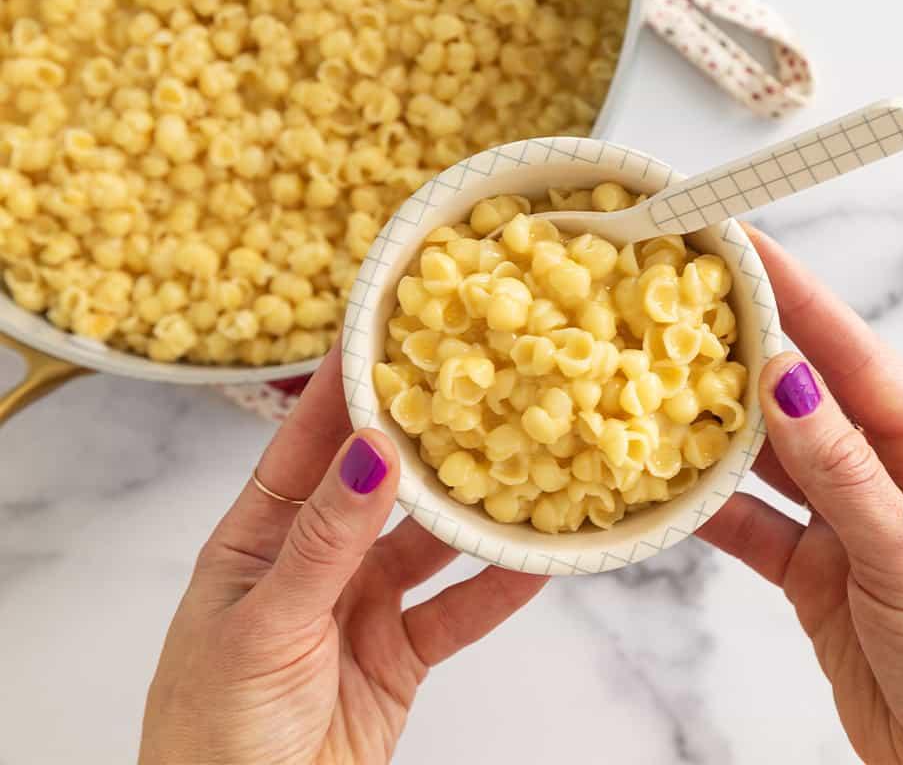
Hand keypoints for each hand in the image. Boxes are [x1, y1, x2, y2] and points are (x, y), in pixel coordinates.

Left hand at [140, 350, 546, 764]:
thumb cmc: (215, 729)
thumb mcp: (264, 624)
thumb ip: (324, 541)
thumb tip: (370, 451)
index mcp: (257, 542)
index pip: (305, 447)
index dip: (342, 390)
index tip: (383, 330)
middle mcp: (314, 563)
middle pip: (380, 487)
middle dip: (424, 441)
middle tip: (475, 384)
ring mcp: (360, 608)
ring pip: (429, 545)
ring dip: (471, 514)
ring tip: (524, 464)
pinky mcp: (400, 655)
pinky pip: (457, 612)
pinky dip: (497, 589)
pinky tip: (535, 560)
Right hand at [699, 227, 902, 763]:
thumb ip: (843, 470)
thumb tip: (788, 379)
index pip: (856, 356)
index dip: (798, 297)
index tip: (744, 246)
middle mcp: (889, 476)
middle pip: (805, 395)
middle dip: (746, 347)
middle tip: (680, 299)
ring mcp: (847, 523)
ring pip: (770, 456)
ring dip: (718, 426)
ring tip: (659, 380)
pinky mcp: (814, 571)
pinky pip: (753, 524)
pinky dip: (712, 507)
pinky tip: (672, 485)